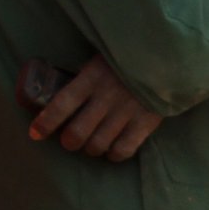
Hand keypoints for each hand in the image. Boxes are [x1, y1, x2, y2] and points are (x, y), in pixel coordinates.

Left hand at [30, 56, 162, 161]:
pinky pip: (123, 150)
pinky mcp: (146, 122)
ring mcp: (127, 111)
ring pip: (97, 145)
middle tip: (72, 138)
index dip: (44, 123)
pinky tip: (113, 147)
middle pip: (76, 134)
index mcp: (93, 77)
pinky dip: (114, 154)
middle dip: (69, 141)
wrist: (172, 55)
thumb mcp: (103, 59)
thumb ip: (86, 78)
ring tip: (94, 142)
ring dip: (91, 148)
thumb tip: (57, 95)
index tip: (35, 133)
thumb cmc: (130, 57)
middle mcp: (107, 97)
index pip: (61, 105)